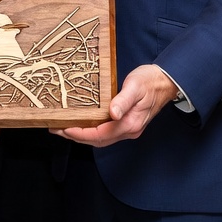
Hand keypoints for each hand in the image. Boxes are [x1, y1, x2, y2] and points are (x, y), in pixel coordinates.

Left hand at [51, 64, 177, 146]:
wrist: (165, 82)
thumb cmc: (149, 81)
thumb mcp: (135, 87)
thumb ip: (123, 101)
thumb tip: (112, 114)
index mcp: (130, 124)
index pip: (100, 135)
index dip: (80, 134)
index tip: (64, 129)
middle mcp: (129, 130)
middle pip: (98, 140)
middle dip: (76, 137)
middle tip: (56, 129)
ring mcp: (128, 128)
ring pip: (101, 138)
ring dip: (82, 135)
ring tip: (63, 127)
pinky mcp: (127, 123)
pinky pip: (106, 132)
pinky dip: (91, 130)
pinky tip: (82, 123)